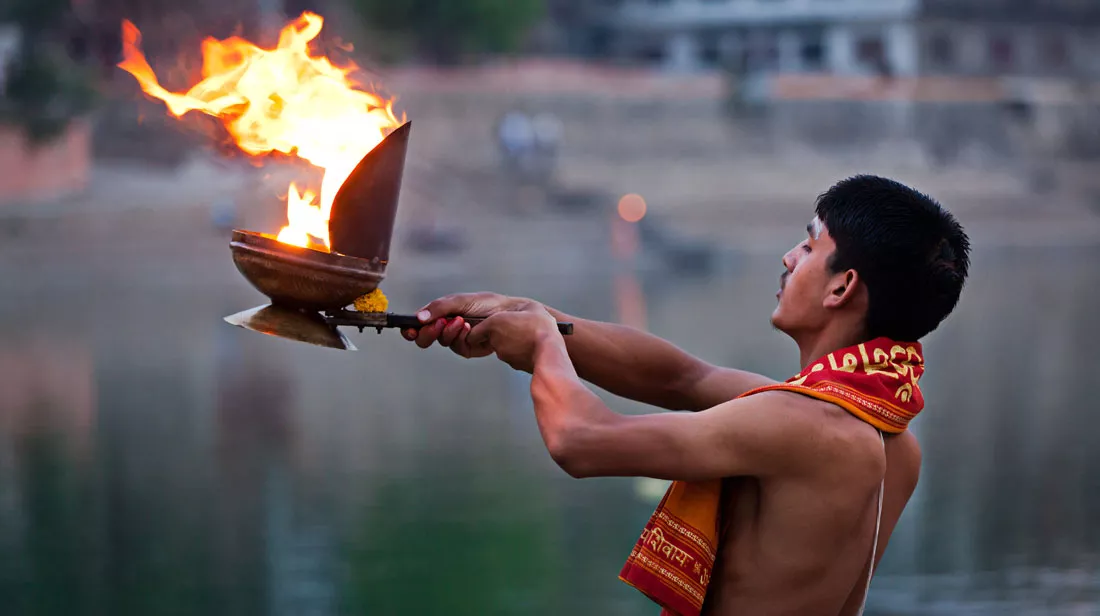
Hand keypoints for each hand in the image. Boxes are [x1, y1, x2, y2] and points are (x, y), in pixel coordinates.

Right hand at [402, 292, 540, 357]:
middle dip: (430, 332)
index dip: (413, 327)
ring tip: (463, 323)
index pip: (423, 321)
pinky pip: (458, 348)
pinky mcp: (472, 349)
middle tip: (437, 325)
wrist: (517, 318)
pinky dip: (463, 339)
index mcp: (446, 311)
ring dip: (450, 332)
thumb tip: (419, 317)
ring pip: (443, 342)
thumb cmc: (492, 305)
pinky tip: (471, 331)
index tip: (408, 330)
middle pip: (428, 336)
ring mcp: (461, 338)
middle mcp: (451, 325)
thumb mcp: (463, 300)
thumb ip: (440, 307)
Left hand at [465, 306, 561, 372]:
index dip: (480, 328)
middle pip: (489, 338)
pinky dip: (518, 352)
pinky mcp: (513, 364)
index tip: (491, 325)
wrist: (551, 353)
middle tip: (516, 327)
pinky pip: (512, 356)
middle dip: (500, 333)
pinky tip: (530, 346)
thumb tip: (518, 311)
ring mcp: (503, 354)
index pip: (473, 332)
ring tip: (527, 336)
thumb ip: (518, 309)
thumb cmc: (542, 328)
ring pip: (502, 347)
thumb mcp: (531, 307)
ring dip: (511, 342)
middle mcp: (495, 341)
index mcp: (494, 324)